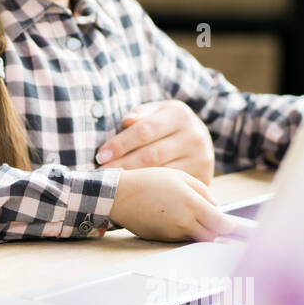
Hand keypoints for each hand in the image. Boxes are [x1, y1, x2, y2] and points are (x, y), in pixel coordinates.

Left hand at [95, 100, 214, 184]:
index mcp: (179, 115)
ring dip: (134, 181)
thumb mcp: (154, 112)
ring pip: (161, 174)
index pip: (144, 131)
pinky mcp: (203, 177)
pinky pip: (172, 187)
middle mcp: (194, 136)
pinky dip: (151, 190)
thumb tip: (126, 121)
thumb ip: (139, 115)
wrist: (198, 137)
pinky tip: (134, 192)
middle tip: (101, 174)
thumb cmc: (165, 123)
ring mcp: (201, 159)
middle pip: (151, 155)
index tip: (100, 156)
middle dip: (122, 165)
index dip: (120, 144)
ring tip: (113, 184)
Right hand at [109, 168, 240, 241]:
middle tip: (218, 222)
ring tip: (193, 217)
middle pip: (212, 236)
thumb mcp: (178, 176)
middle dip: (218, 230)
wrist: (119, 195)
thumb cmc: (149, 181)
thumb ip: (202, 190)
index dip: (231, 226)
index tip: (234, 224)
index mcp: (191, 204)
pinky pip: (181, 239)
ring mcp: (172, 233)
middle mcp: (184, 222)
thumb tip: (216, 205)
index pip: (221, 223)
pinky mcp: (162, 239)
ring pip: (197, 239)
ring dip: (201, 231)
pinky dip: (185, 232)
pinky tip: (176, 219)